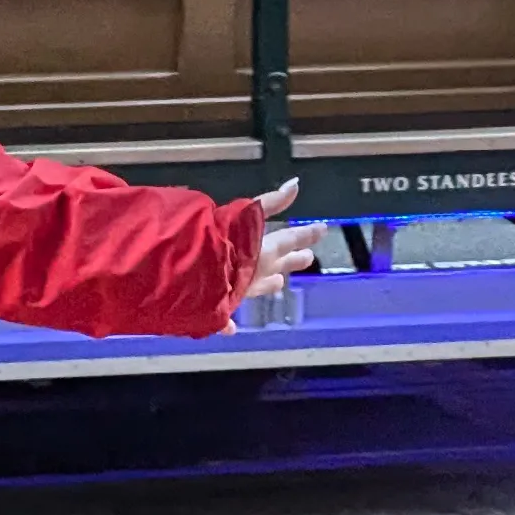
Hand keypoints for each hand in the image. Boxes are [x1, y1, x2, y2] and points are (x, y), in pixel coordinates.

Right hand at [227, 178, 325, 329]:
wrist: (192, 275)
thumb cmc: (215, 242)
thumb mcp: (244, 215)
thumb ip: (269, 202)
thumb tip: (295, 185)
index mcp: (262, 250)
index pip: (290, 240)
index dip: (306, 234)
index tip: (323, 230)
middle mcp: (256, 271)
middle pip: (280, 264)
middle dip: (293, 259)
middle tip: (308, 257)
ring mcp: (240, 290)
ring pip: (261, 286)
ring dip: (271, 283)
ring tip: (279, 282)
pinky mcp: (221, 305)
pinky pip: (228, 315)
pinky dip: (229, 321)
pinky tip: (231, 330)